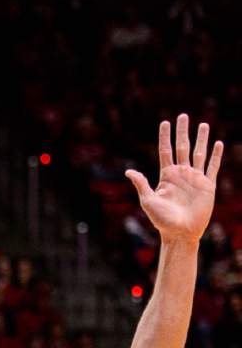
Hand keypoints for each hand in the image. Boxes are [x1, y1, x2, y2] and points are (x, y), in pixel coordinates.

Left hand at [125, 115, 222, 243]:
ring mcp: (195, 178)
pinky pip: (212, 167)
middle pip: (182, 147)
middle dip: (182, 131)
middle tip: (183, 115)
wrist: (180, 232)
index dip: (165, 137)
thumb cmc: (161, 219)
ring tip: (203, 124)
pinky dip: (216, 155)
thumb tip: (128, 170)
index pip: (165, 151)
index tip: (164, 122)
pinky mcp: (208, 185)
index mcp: (166, 176)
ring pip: (199, 153)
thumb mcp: (148, 200)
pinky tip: (218, 143)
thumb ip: (141, 184)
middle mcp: (181, 174)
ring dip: (201, 139)